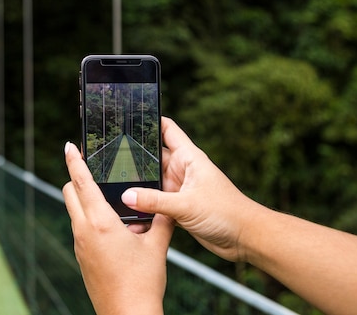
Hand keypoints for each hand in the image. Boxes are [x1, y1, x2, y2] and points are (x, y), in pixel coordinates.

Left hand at [63, 142, 173, 314]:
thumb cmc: (142, 282)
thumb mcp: (157, 246)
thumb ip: (161, 219)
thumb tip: (167, 203)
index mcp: (100, 222)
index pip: (80, 182)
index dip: (74, 161)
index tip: (68, 146)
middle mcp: (84, 231)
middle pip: (69, 193)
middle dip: (76, 177)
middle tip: (92, 167)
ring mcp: (80, 245)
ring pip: (75, 211)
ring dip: (85, 199)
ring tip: (110, 199)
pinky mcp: (82, 257)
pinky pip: (81, 228)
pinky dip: (90, 218)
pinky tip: (113, 226)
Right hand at [121, 117, 263, 261]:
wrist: (245, 238)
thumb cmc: (227, 213)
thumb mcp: (186, 204)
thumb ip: (155, 200)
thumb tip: (127, 195)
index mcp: (189, 158)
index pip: (167, 130)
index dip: (150, 121)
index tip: (128, 117)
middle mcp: (182, 170)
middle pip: (152, 157)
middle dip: (134, 157)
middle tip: (111, 157)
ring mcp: (179, 189)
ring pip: (151, 182)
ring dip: (139, 185)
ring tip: (117, 185)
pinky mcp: (178, 207)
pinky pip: (155, 202)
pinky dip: (145, 205)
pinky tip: (131, 209)